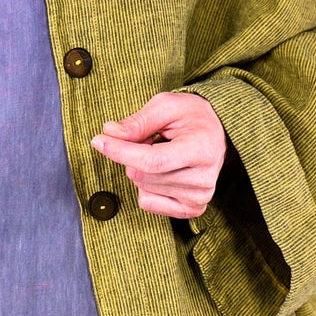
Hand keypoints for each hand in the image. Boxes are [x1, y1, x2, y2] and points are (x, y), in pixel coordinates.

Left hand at [90, 93, 226, 219]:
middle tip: (149, 139)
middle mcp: (204, 180)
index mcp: (201, 150)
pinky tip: (162, 171)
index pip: (153, 160)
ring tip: (162, 153)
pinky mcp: (192, 209)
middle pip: (142, 175)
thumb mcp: (166, 106)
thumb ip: (138, 121)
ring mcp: (199, 198)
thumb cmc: (191, 116)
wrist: (217, 132)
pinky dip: (145, 185)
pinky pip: (148, 203)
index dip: (121, 152)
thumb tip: (110, 133)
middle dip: (132, 154)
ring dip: (141, 168)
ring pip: (142, 187)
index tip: (98, 140)